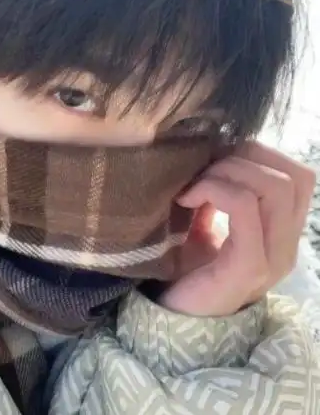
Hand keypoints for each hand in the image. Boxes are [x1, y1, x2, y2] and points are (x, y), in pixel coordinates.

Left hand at [159, 141, 315, 316]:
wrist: (172, 314)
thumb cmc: (188, 269)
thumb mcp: (208, 225)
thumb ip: (220, 195)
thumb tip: (213, 156)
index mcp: (280, 233)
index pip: (298, 177)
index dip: (260, 155)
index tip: (217, 162)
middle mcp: (286, 246)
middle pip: (293, 177)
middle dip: (244, 159)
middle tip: (203, 172)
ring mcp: (272, 259)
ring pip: (275, 188)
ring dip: (228, 172)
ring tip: (194, 187)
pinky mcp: (248, 267)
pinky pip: (246, 208)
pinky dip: (215, 190)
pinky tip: (187, 199)